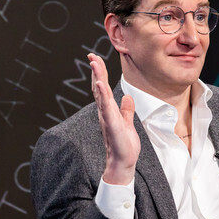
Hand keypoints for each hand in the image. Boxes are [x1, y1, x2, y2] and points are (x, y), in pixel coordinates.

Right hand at [88, 54, 140, 184]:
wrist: (123, 163)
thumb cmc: (124, 146)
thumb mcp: (127, 123)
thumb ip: (126, 110)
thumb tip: (127, 98)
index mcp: (109, 111)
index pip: (102, 88)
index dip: (99, 73)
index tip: (96, 59)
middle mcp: (105, 112)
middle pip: (99, 87)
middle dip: (96, 70)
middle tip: (91, 55)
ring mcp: (107, 118)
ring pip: (100, 94)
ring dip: (98, 77)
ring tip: (94, 63)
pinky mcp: (111, 124)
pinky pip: (106, 108)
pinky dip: (103, 95)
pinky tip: (100, 84)